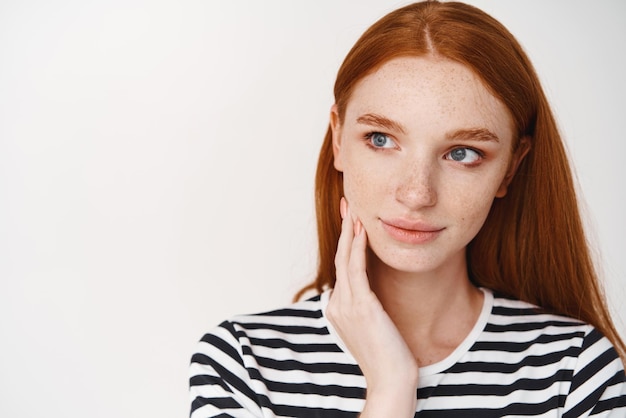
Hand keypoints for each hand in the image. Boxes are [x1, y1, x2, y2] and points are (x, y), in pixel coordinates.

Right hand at [326, 198, 418, 416]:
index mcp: (339, 309)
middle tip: (348, 205)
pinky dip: (358, 248)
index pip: (343, 269)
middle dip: (344, 230)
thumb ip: (367, 306)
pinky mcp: (361, 307)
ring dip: (349, 233)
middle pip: (339, 259)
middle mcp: (338, 305)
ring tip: (354, 210)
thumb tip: (373, 291)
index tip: (352, 223)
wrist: (391, 380)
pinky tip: (362, 232)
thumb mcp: (373, 326)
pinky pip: (356, 270)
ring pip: (345, 260)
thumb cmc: (388, 356)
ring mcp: (346, 306)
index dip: (346, 243)